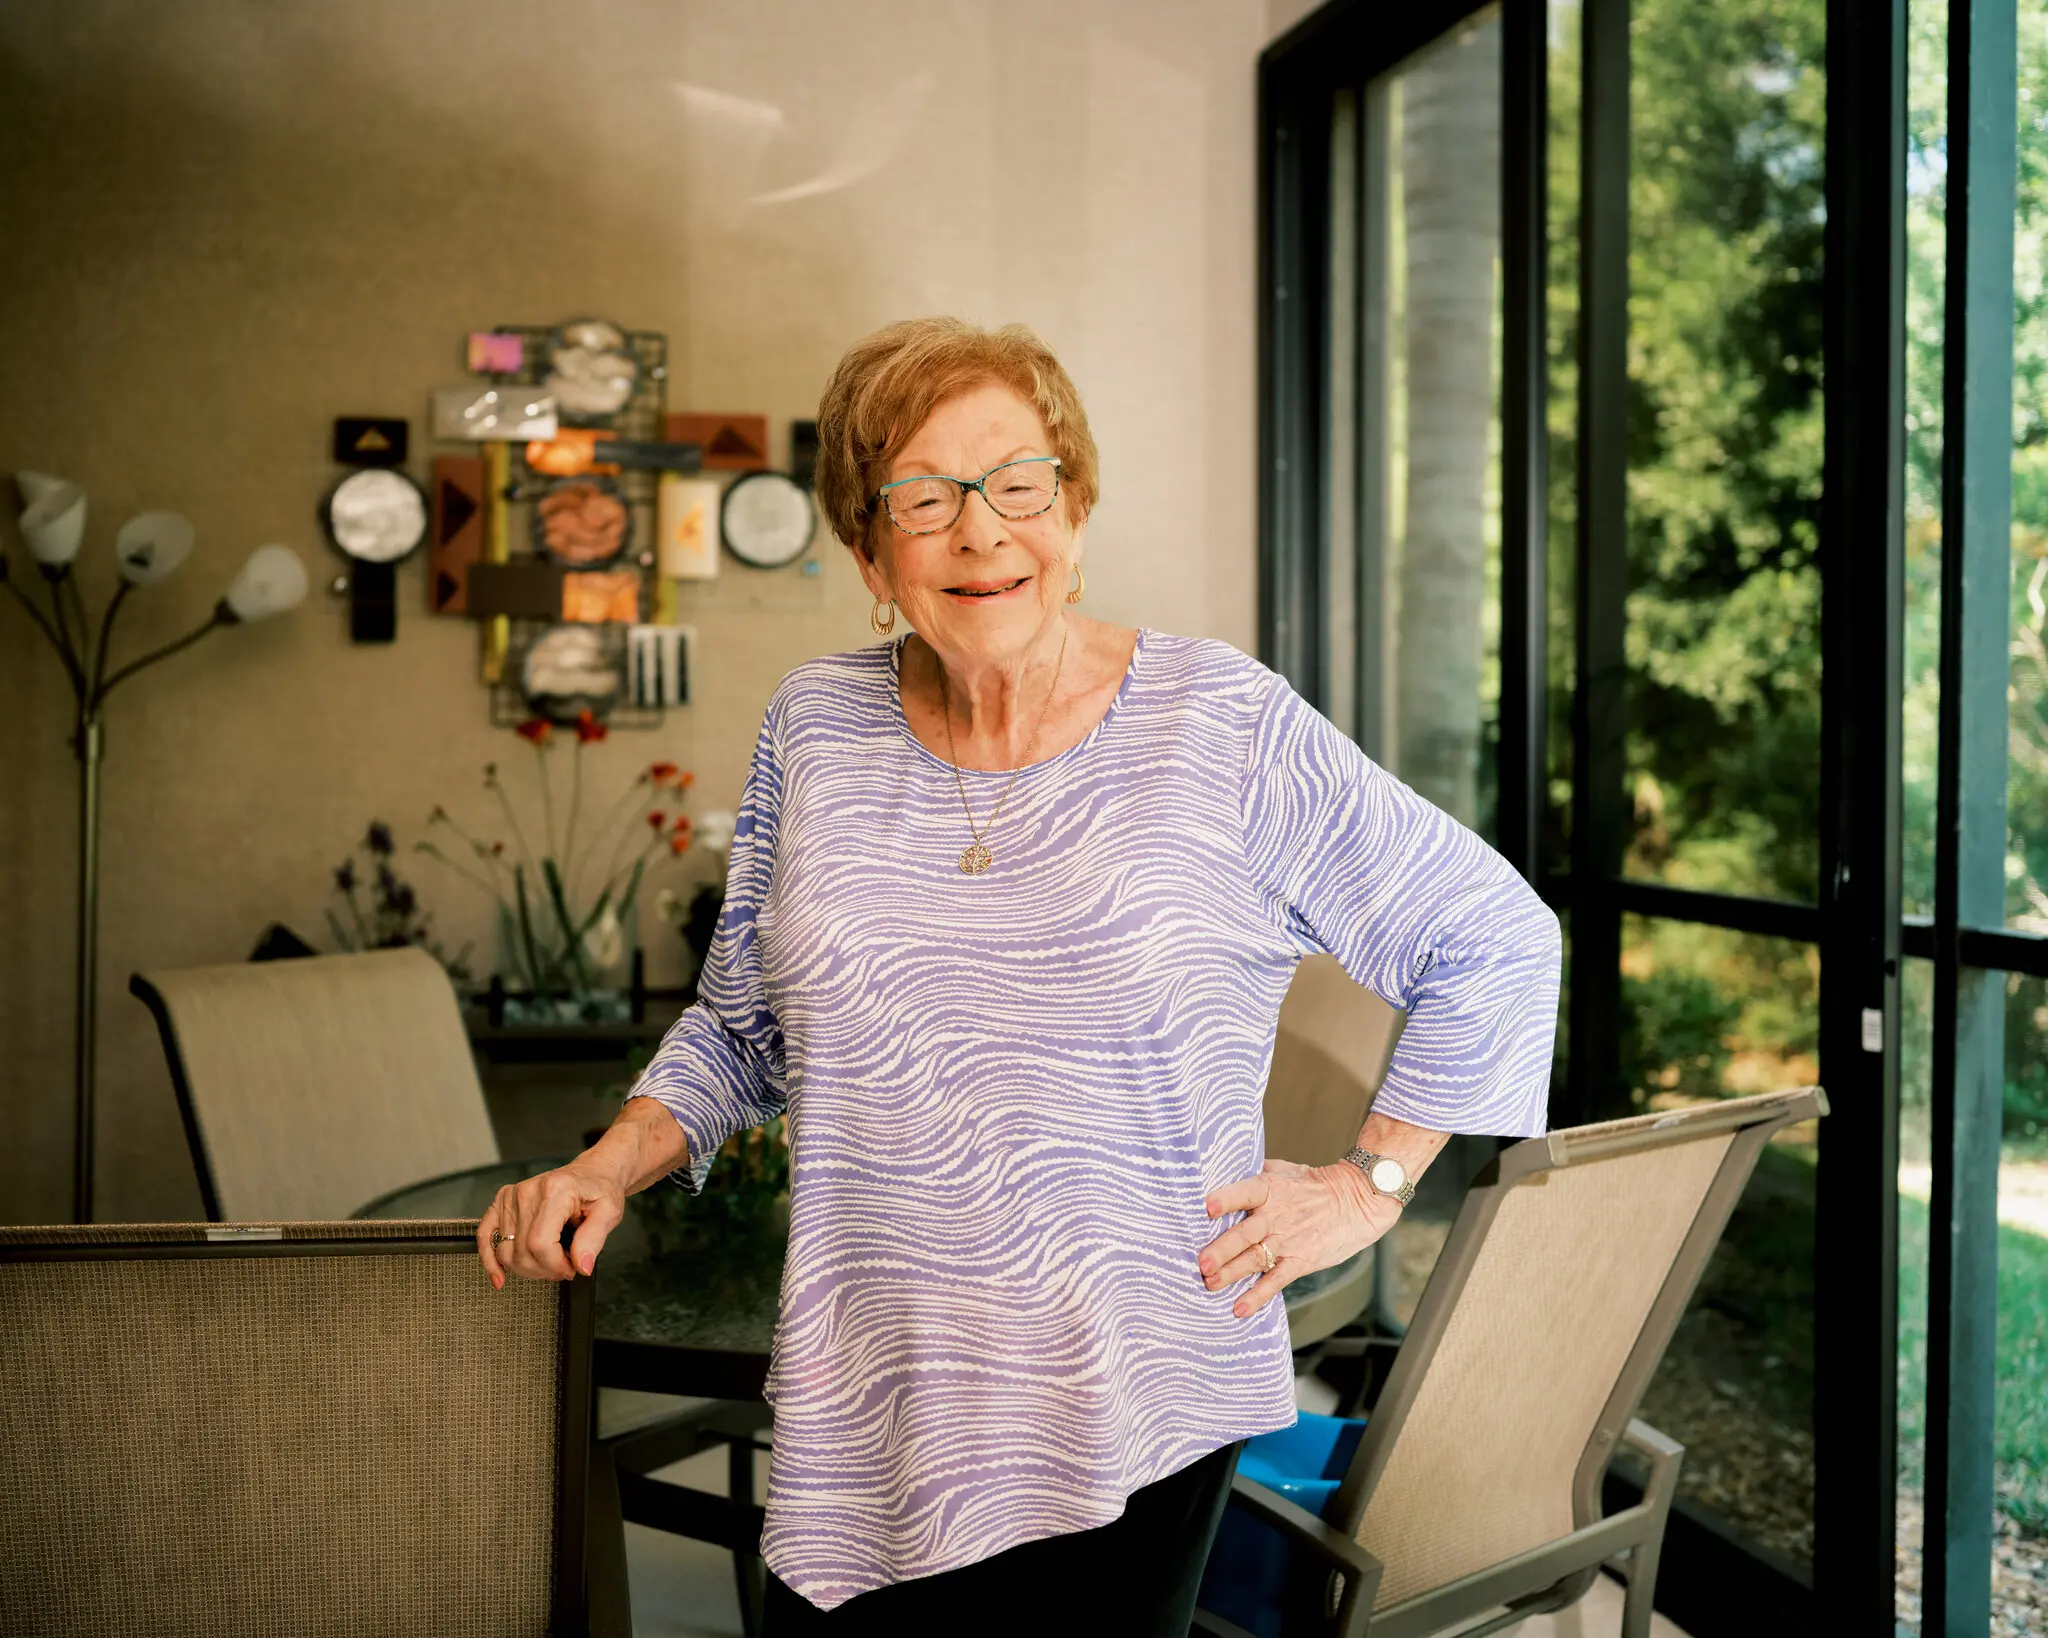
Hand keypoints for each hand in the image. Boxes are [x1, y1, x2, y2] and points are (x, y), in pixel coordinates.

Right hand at [476, 1158, 627, 1290]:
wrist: (592, 1172)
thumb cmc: (600, 1189)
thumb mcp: (609, 1212)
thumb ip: (594, 1239)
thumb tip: (581, 1265)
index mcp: (555, 1191)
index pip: (541, 1244)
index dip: (555, 1266)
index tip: (571, 1269)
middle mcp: (528, 1191)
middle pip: (522, 1251)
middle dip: (545, 1270)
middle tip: (564, 1267)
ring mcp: (511, 1196)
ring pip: (506, 1251)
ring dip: (527, 1267)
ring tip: (549, 1262)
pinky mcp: (502, 1201)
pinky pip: (485, 1234)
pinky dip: (489, 1259)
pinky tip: (499, 1276)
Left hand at [1199, 1158, 1401, 1319]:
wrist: (1358, 1202)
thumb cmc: (1316, 1184)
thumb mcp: (1286, 1170)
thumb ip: (1257, 1172)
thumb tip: (1226, 1169)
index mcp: (1270, 1189)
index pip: (1245, 1192)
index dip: (1227, 1199)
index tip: (1208, 1207)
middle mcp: (1275, 1216)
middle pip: (1244, 1234)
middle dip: (1221, 1250)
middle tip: (1201, 1263)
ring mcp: (1288, 1241)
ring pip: (1255, 1259)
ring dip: (1231, 1273)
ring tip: (1210, 1284)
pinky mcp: (1300, 1261)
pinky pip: (1276, 1280)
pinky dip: (1258, 1296)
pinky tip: (1240, 1309)